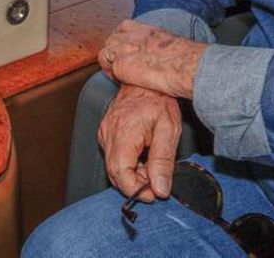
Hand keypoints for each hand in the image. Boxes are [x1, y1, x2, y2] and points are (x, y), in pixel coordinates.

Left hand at [98, 20, 207, 98]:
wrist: (188, 68)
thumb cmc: (189, 61)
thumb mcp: (175, 45)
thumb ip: (162, 47)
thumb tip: (164, 55)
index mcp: (149, 31)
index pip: (125, 28)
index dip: (122, 40)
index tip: (126, 50)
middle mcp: (134, 37)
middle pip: (112, 39)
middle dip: (114, 51)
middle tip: (121, 65)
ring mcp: (125, 50)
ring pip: (105, 53)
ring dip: (110, 63)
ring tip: (118, 76)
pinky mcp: (121, 66)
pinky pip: (108, 69)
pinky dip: (111, 75)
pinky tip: (120, 82)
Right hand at [98, 84, 181, 200]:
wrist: (146, 77)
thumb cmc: (158, 99)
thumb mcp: (168, 131)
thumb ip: (163, 162)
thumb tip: (160, 188)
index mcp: (123, 132)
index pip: (120, 172)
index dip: (136, 189)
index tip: (153, 195)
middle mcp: (108, 132)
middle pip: (114, 172)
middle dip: (135, 184)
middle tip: (156, 183)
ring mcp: (104, 131)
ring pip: (112, 165)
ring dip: (132, 174)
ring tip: (152, 168)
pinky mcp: (106, 131)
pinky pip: (112, 155)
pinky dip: (127, 164)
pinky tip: (143, 158)